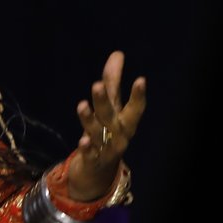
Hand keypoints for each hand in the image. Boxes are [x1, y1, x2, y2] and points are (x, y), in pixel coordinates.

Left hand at [61, 50, 145, 202]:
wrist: (98, 168)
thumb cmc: (108, 130)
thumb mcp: (111, 107)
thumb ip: (112, 82)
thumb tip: (117, 54)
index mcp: (126, 120)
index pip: (135, 107)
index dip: (138, 95)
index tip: (141, 79)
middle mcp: (119, 134)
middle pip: (111, 116)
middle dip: (104, 101)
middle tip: (96, 84)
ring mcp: (107, 148)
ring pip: (97, 133)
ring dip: (89, 120)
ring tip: (81, 105)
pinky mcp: (93, 160)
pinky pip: (90, 153)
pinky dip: (87, 147)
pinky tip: (81, 140)